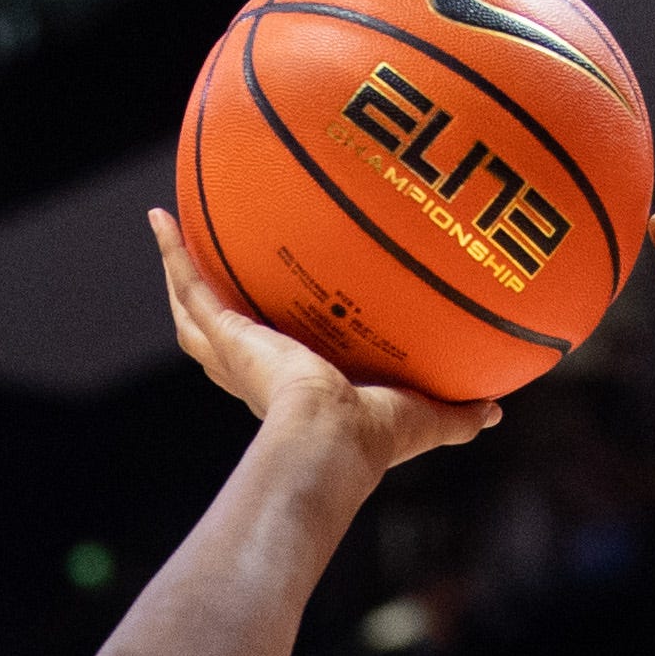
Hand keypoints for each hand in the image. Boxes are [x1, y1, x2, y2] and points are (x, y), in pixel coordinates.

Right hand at [146, 209, 498, 474]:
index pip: (274, 357)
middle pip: (221, 331)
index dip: (269, 337)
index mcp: (293, 388)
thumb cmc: (374, 438)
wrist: (331, 438)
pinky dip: (171, 252)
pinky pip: (189, 284)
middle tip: (209, 265)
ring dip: (180, 269)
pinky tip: (159, 217)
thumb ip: (457, 411)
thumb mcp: (423, 414)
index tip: (275, 316)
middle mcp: (254, 370)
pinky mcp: (223, 335)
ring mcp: (232, 352)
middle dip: (213, 301)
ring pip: (194, 306)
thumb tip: (495, 409)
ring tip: (168, 230)